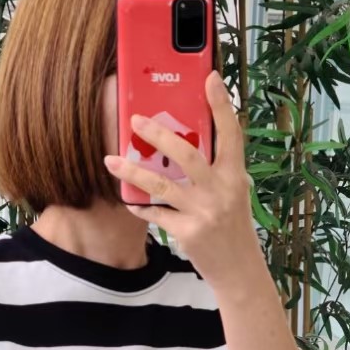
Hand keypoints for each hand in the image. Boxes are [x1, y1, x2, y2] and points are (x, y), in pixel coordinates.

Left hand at [102, 68, 267, 296]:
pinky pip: (155, 214)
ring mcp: (204, 212)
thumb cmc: (232, 227)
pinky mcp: (188, 233)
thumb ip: (214, 170)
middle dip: (158, 134)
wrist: (238, 271)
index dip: (221, 105)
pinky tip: (126, 199)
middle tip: (134, 120)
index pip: (231, 133)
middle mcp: (222, 191)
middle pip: (187, 154)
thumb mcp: (232, 193)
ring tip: (110, 160)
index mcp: (235, 175)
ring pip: (162, 184)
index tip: (210, 78)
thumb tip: (182, 142)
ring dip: (133, 170)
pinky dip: (139, 206)